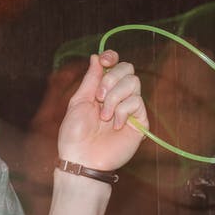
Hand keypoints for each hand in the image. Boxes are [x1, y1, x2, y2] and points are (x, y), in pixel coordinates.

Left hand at [57, 50, 147, 170]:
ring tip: (104, 117)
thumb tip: (97, 56)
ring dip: (114, 97)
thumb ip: (91, 79)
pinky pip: (137, 102)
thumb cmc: (75, 133)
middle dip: (111, 79)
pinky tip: (114, 125)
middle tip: (98, 98)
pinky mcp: (140, 120)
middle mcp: (117, 95)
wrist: (82, 158)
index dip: (112, 57)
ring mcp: (129, 107)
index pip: (115, 64)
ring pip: (133, 83)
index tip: (105, 61)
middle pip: (128, 69)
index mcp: (101, 89)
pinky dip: (123, 111)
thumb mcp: (79, 101)